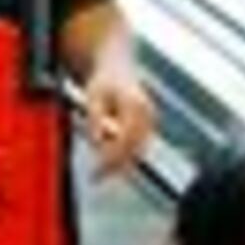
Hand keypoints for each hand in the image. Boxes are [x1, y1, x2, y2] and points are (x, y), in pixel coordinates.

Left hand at [72, 63, 155, 179]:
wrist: (115, 67)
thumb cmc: (102, 82)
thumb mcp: (92, 98)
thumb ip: (95, 119)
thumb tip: (97, 143)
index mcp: (135, 104)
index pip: (126, 138)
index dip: (111, 156)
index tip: (97, 169)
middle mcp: (148, 114)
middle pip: (134, 148)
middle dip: (115, 165)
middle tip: (95, 177)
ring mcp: (151, 121)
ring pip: (137, 151)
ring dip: (118, 162)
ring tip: (97, 169)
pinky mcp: (149, 127)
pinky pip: (136, 148)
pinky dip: (121, 156)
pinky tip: (105, 161)